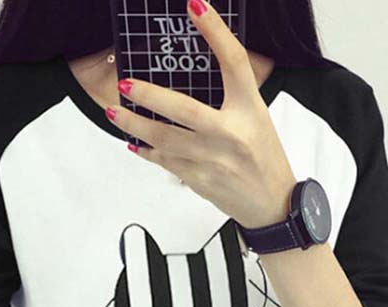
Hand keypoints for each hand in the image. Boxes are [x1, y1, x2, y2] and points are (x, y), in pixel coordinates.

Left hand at [105, 0, 297, 229]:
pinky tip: (134, 143)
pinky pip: (166, 162)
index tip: (194, 4)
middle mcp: (232, 133)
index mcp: (250, 109)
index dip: (214, 30)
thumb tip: (199, 69)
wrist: (272, 205)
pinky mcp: (201, 181)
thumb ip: (231, 96)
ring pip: (165, 139)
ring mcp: (214, 160)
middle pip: (183, 109)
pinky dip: (148, 151)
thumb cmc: (264, 158)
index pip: (233, 62)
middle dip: (148, 96)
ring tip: (115, 112)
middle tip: (125, 84)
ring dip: (135, 125)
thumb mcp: (257, 118)